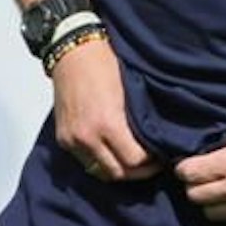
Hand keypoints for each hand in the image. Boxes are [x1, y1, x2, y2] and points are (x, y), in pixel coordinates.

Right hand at [51, 37, 160, 181]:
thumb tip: (156, 140)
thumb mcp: (131, 92)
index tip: (161, 157)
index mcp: (108, 124)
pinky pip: (85, 162)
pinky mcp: (63, 139)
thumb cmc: (106, 64)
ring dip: (118, 171)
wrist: (73, 52)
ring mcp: (72, 140)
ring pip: (99, 172)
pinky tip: (114, 154)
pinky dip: (101, 163)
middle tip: (152, 165)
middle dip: (137, 172)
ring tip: (134, 162)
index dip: (151, 163)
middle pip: (117, 173)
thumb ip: (139, 121)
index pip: (134, 161)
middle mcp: (87, 137)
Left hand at [176, 127, 225, 225]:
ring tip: (221, 194)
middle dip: (195, 187)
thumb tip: (202, 162)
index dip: (184, 170)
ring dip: (212, 203)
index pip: (188, 173)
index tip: (187, 169)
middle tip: (203, 181)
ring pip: (210, 213)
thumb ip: (224, 154)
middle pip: (194, 196)